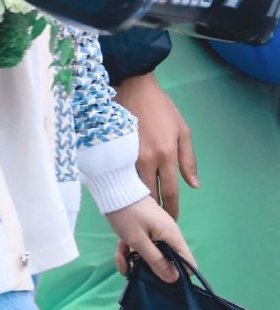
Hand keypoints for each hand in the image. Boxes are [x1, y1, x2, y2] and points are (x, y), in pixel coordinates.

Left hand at [106, 195, 195, 282]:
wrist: (112, 190)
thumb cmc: (127, 214)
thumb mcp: (139, 240)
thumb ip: (156, 261)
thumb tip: (174, 278)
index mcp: (171, 235)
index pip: (187, 260)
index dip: (178, 275)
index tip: (161, 281)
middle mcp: (167, 234)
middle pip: (166, 261)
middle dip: (149, 268)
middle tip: (132, 268)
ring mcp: (155, 231)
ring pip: (151, 255)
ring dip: (135, 260)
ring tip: (121, 256)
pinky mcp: (145, 230)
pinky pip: (142, 246)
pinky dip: (131, 250)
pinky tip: (119, 249)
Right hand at [115, 72, 198, 219]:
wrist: (134, 87)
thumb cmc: (161, 109)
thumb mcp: (183, 131)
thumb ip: (188, 160)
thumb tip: (193, 185)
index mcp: (166, 154)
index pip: (171, 191)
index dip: (172, 208)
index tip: (173, 220)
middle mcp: (147, 159)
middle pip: (150, 195)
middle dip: (155, 211)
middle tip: (157, 222)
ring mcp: (129, 156)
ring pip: (134, 188)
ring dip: (139, 201)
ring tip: (143, 213)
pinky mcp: (116, 151)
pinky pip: (122, 176)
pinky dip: (126, 187)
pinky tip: (128, 194)